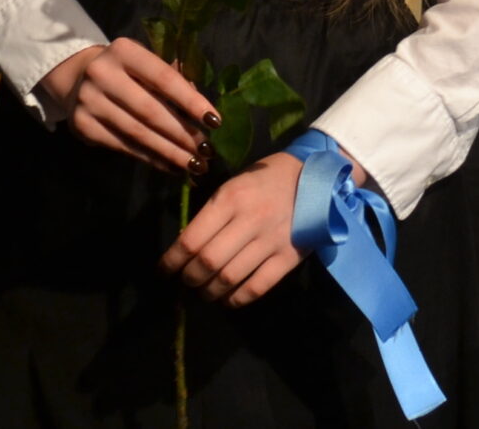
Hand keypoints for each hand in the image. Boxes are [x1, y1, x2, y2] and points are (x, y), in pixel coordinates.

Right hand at [35, 39, 213, 173]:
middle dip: (183, 134)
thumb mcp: (147, 64)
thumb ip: (174, 80)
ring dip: (170, 152)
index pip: (164, 78)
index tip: (215, 121)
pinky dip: (152, 159)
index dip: (191, 102)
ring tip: (195, 164)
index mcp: (124, 51)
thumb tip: (202, 114)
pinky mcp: (82, 127)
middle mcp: (102, 73)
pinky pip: (125, 147)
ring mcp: (88, 101)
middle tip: (207, 151)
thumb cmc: (127, 71)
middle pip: (151, 110)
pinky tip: (172, 166)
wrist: (77, 79)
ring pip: (138, 133)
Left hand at [161, 150, 305, 305]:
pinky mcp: (288, 257)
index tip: (163, 271)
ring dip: (210, 292)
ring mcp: (270, 241)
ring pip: (230, 278)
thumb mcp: (233, 184)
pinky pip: (258, 287)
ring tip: (203, 292)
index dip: (172, 261)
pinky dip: (238, 299)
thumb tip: (186, 245)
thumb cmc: (265, 178)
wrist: (315, 177)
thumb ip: (212, 212)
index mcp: (230, 198)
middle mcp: (249, 221)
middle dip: (189, 278)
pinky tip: (228, 300)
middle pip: (208, 262)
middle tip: (184, 282)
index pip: (191, 239)